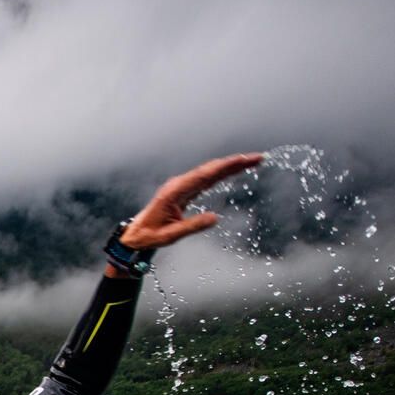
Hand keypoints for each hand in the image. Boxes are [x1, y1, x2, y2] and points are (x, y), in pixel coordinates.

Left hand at [121, 153, 264, 249]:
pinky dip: (221, 174)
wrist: (136, 234)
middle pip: (211, 169)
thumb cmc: (150, 235)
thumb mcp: (170, 236)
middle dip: (235, 162)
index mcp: (175, 191)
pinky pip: (205, 179)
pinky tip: (232, 170)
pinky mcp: (184, 191)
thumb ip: (192, 226)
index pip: (205, 175)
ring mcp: (181, 187)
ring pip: (209, 173)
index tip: (245, 159)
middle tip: (258, 158)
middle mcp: (179, 185)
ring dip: (230, 166)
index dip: (227, 166)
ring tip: (251, 161)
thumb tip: (215, 218)